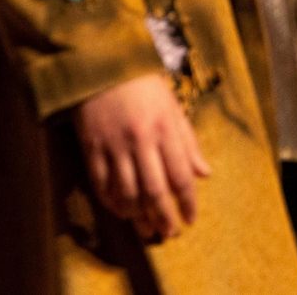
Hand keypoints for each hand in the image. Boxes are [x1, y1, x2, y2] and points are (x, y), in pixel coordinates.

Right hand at [73, 73, 210, 242]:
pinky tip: (120, 210)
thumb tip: (205, 175)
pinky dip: (110, 201)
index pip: (181, 176)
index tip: (190, 220)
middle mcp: (140, 140)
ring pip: (127, 191)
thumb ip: (188, 142)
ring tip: (146, 228)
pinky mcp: (90, 144)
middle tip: (169, 233)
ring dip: (138, 216)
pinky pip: (100, 181)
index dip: (188, 203)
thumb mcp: (171, 106)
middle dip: (164, 218)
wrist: (99, 61)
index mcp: (164, 129)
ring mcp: (113, 144)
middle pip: (154, 191)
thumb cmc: (140, 83)